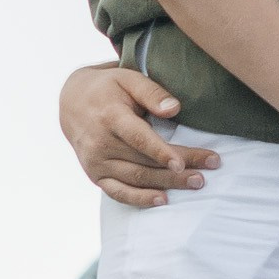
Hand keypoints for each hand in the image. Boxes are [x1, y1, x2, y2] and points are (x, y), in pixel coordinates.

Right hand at [57, 63, 222, 208]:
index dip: (160, 152)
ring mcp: (96, 162)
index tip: (182, 162)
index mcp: (110, 117)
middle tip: (206, 172)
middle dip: (178, 170)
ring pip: (136, 178)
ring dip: (167, 184)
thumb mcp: (128, 78)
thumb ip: (152, 92)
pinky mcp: (95, 175)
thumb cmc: (108, 88)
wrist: (72, 103)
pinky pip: (118, 192)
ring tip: (197, 183)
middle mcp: (100, 143)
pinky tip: (163, 200)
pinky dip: (140, 199)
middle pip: (144, 161)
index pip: (138, 138)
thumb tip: (175, 109)